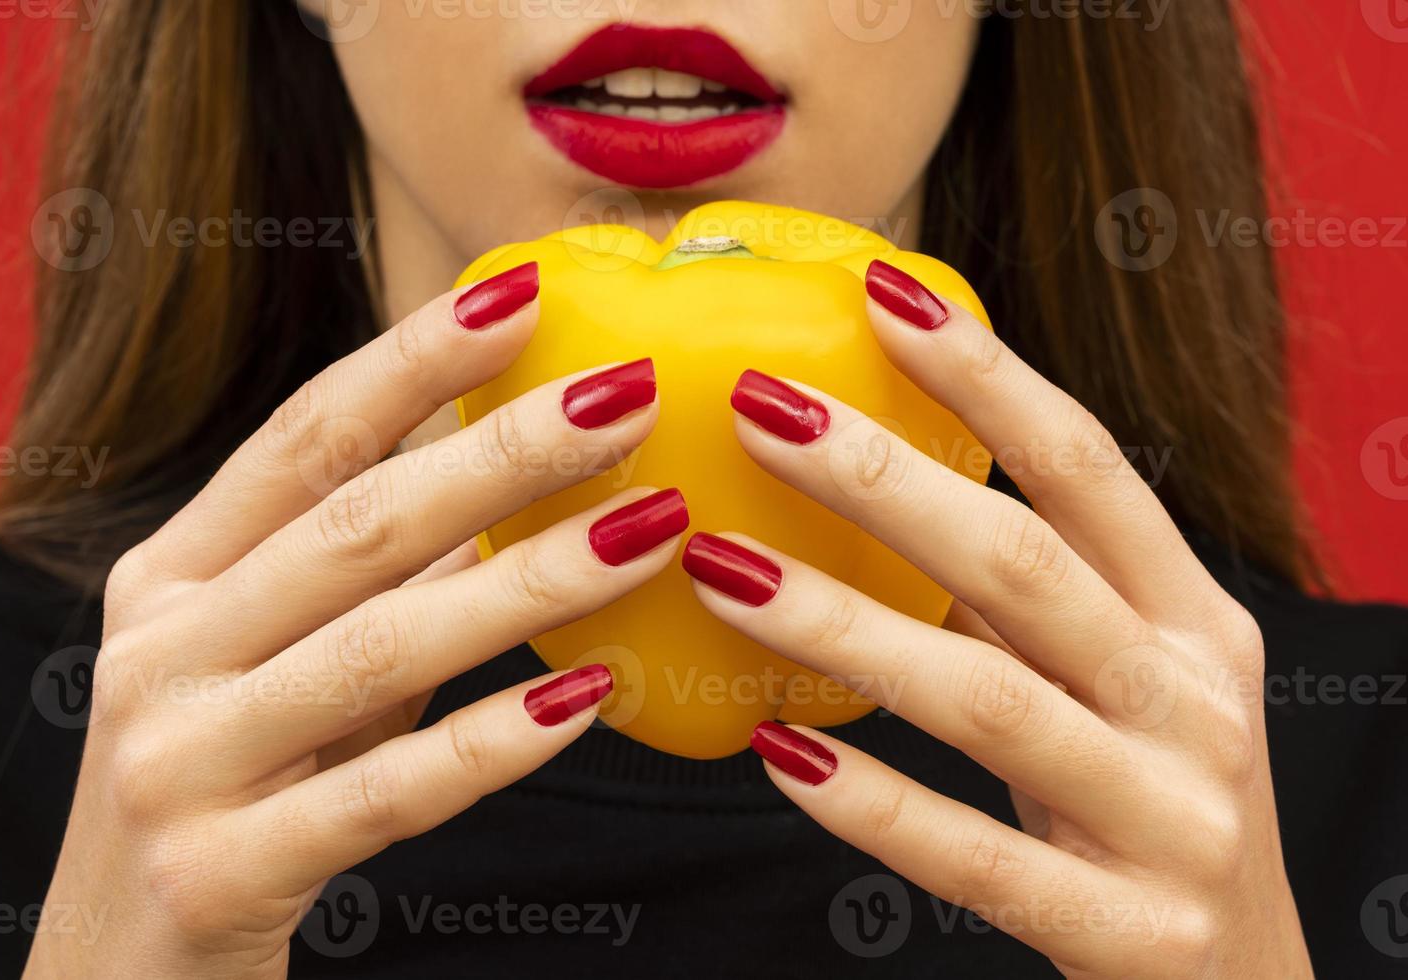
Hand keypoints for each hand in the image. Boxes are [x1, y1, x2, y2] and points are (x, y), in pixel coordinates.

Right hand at [25, 264, 685, 978]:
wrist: (120, 977)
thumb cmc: (229, 787)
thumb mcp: (281, 661)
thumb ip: (370, 578)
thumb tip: (508, 475)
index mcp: (170, 577)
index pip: (305, 440)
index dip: (414, 358)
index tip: (521, 291)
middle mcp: (159, 649)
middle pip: (355, 524)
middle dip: (505, 451)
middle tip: (632, 394)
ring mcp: (176, 760)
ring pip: (380, 646)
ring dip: (531, 582)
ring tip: (653, 527)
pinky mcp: (218, 869)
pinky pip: (383, 794)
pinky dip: (491, 742)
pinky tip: (587, 696)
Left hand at [685, 261, 1312, 977]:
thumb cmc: (1148, 803)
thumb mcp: (1112, 684)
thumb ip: (1020, 601)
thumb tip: (871, 488)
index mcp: (1195, 618)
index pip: (1089, 468)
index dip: (987, 376)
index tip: (883, 297)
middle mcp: (1196, 700)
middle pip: (1025, 563)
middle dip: (884, 479)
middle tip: (759, 408)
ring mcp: (1172, 817)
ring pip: (987, 698)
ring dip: (844, 626)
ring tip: (724, 569)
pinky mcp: (1128, 929)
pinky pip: (976, 858)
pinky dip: (873, 801)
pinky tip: (778, 751)